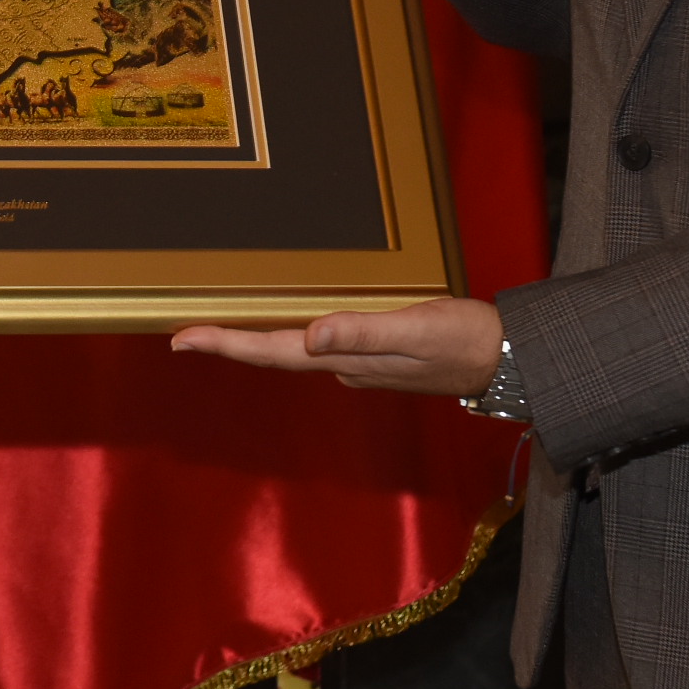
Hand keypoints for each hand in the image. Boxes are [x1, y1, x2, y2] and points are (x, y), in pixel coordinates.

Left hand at [169, 294, 502, 394]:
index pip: (273, 351)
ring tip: (216, 329)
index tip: (181, 339)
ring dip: (253, 341)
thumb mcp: (417, 330)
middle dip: (227, 344)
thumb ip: (365, 333)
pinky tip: (284, 322)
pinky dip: (289, 334)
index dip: (225, 345)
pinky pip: (319, 344)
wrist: (507, 359)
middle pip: (273, 354)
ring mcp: (358, 364)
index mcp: (347, 361)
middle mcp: (344, 367)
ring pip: (293, 351)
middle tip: (181, 335)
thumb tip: (312, 336)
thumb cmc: (466, 340)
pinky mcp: (374, 354)